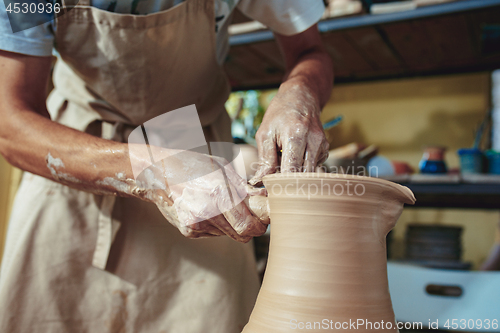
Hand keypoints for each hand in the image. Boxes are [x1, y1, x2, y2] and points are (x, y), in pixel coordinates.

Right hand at [130, 147, 267, 242]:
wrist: (157, 173)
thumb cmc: (193, 165)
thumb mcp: (221, 168)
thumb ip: (243, 188)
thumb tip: (264, 199)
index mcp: (218, 193)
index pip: (249, 225)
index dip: (260, 224)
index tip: (264, 218)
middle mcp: (207, 212)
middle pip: (242, 235)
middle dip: (251, 228)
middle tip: (252, 216)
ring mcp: (196, 224)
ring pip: (229, 235)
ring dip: (234, 225)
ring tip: (225, 206)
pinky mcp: (189, 231)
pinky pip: (214, 233)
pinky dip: (218, 225)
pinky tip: (208, 209)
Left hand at [249, 84, 328, 185]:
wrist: (301, 96)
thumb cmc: (279, 114)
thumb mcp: (265, 133)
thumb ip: (264, 159)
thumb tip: (259, 182)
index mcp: (295, 135)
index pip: (291, 170)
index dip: (281, 184)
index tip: (271, 189)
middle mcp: (313, 140)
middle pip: (303, 175)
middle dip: (289, 182)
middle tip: (276, 181)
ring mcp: (322, 145)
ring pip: (309, 173)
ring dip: (296, 174)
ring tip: (284, 162)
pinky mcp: (326, 148)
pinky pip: (314, 167)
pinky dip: (303, 167)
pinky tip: (295, 156)